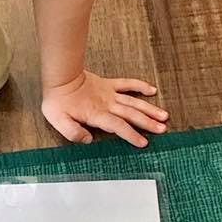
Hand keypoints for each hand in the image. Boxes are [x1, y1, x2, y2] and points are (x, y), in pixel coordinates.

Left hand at [42, 71, 167, 147]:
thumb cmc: (58, 100)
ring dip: (149, 109)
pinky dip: (140, 86)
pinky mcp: (108, 84)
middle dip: (148, 123)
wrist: (60, 77)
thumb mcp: (59, 121)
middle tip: (162, 129)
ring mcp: (109, 93)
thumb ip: (74, 133)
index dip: (131, 135)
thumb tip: (88, 141)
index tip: (143, 143)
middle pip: (131, 115)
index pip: (118, 126)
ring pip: (133, 102)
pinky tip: (152, 90)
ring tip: (163, 116)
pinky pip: (127, 84)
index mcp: (97, 114)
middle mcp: (107, 104)